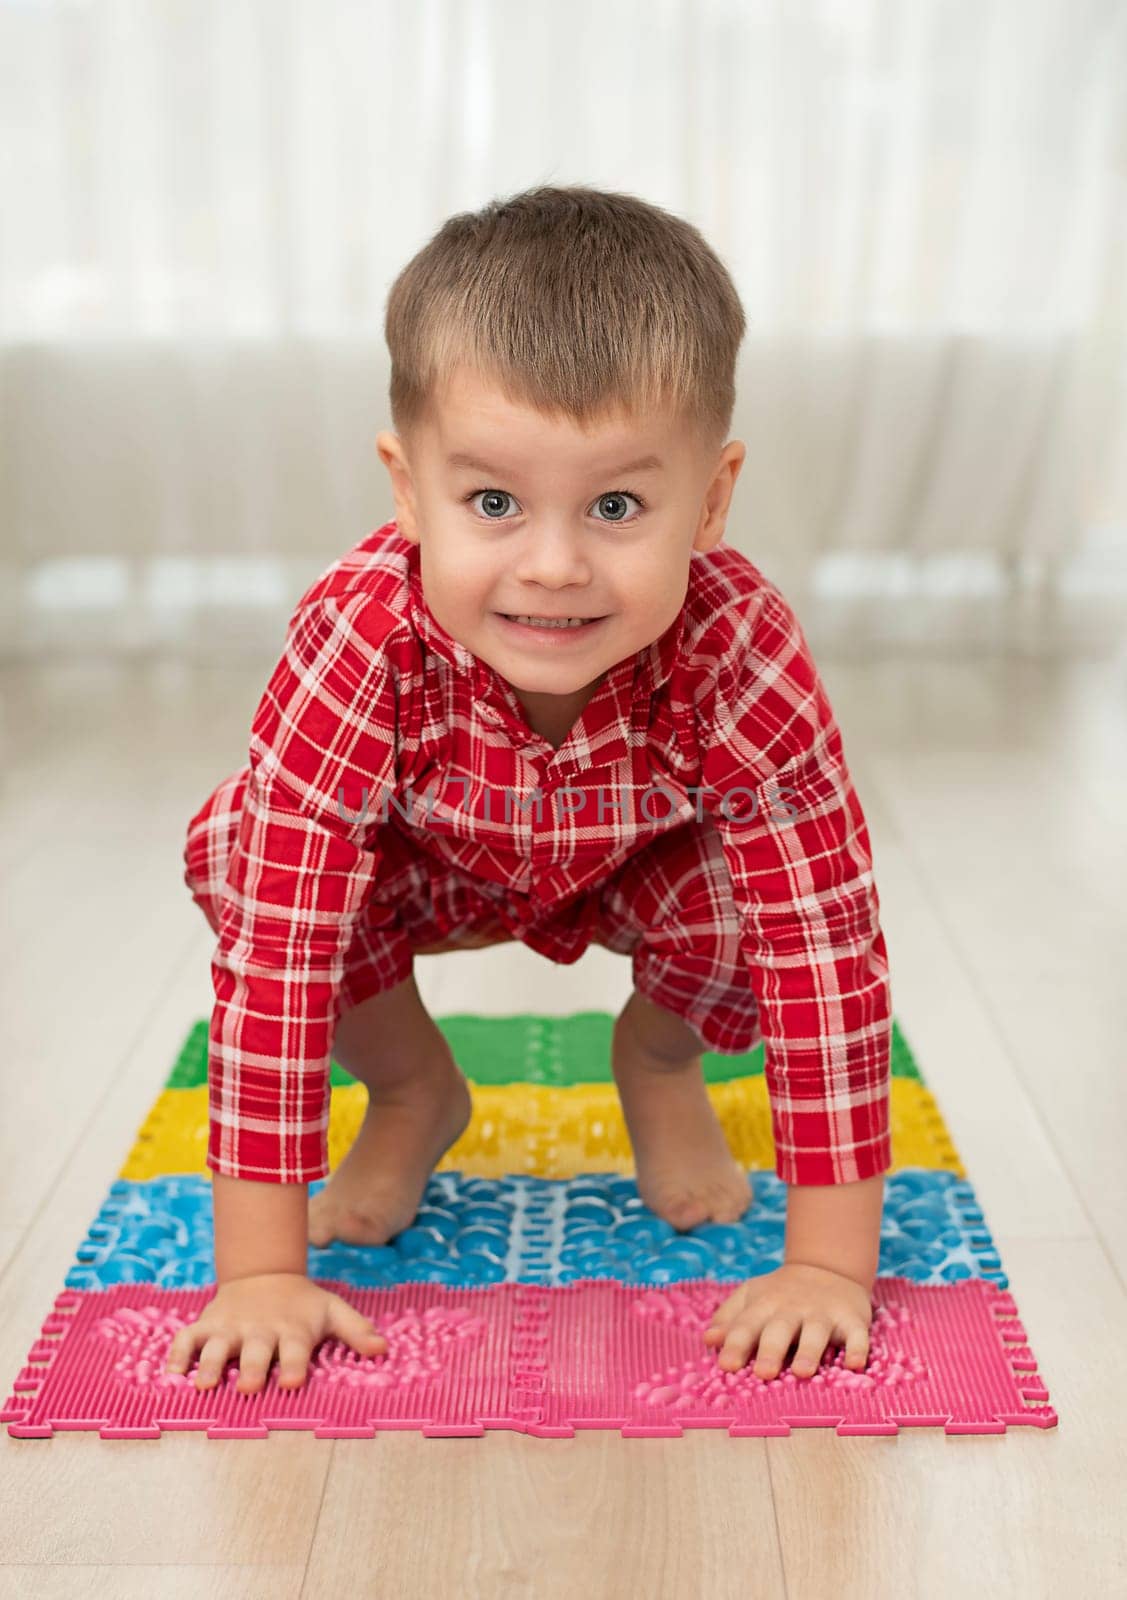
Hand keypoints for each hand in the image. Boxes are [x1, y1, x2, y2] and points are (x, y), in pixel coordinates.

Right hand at [163, 1272, 387, 1393]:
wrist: (263, 1275)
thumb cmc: (302, 1305)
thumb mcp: (332, 1310)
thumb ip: (356, 1330)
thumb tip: (383, 1349)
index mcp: (291, 1329)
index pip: (295, 1349)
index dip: (294, 1365)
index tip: (293, 1381)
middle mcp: (259, 1330)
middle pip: (254, 1351)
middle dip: (252, 1368)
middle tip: (249, 1386)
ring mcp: (229, 1328)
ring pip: (216, 1346)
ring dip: (210, 1365)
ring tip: (205, 1384)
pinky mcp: (206, 1326)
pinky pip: (186, 1339)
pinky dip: (177, 1355)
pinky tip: (172, 1375)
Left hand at [702, 1263, 872, 1378]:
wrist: (827, 1269)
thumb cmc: (781, 1294)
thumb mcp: (752, 1297)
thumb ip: (730, 1318)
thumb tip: (708, 1340)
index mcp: (765, 1305)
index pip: (747, 1324)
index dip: (735, 1344)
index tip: (725, 1365)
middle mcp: (793, 1309)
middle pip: (780, 1329)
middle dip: (771, 1350)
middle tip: (762, 1373)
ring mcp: (824, 1313)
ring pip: (816, 1332)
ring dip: (809, 1351)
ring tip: (802, 1373)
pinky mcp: (852, 1320)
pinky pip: (857, 1335)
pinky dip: (857, 1349)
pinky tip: (855, 1364)